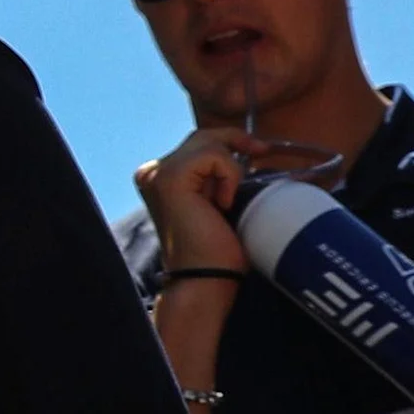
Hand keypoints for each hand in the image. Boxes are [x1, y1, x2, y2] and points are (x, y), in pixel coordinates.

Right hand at [133, 128, 257, 274]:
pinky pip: (213, 155)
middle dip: (235, 143)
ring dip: (231, 168)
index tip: (256, 153)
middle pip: (202, 136)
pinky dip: (229, 175)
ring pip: (209, 143)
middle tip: (262, 152)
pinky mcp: (170, 178)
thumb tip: (250, 150)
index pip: (198, 143)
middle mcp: (151, 172)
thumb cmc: (216, 248)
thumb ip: (217, 174)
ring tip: (228, 200)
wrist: (205, 277)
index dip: (230, 144)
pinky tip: (223, 202)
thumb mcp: (218, 199)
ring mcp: (157, 174)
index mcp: (158, 177)